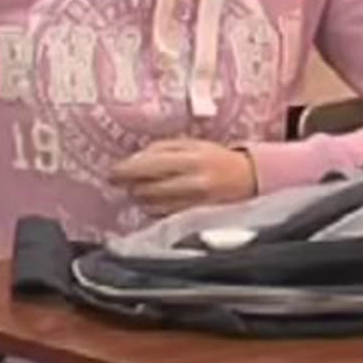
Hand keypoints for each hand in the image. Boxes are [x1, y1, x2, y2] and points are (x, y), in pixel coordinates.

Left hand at [111, 138, 257, 217]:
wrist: (249, 179)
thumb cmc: (216, 158)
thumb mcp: (192, 144)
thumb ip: (163, 149)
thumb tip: (133, 160)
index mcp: (191, 158)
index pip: (149, 165)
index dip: (126, 170)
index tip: (112, 172)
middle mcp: (193, 182)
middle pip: (148, 188)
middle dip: (132, 186)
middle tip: (124, 183)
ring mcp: (194, 203)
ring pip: (153, 205)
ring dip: (141, 199)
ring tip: (140, 192)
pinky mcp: (196, 217)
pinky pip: (164, 215)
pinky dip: (154, 209)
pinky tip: (154, 203)